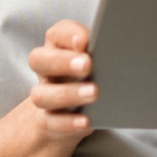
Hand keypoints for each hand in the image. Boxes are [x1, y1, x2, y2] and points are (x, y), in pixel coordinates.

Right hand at [28, 20, 98, 140]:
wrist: (73, 110)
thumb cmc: (91, 74)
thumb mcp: (96, 58)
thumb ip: (101, 50)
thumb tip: (116, 47)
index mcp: (57, 47)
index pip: (56, 34)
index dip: (68, 36)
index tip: (84, 41)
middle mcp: (45, 69)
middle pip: (39, 60)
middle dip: (62, 61)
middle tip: (87, 64)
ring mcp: (44, 95)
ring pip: (42, 95)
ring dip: (68, 94)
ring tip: (94, 92)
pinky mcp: (47, 121)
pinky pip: (51, 122)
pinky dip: (68, 122)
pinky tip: (86, 120)